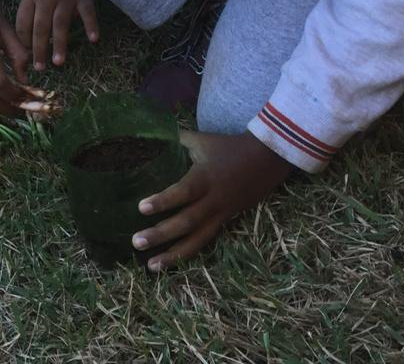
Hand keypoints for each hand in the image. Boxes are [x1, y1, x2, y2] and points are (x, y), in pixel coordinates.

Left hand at [17, 0, 98, 70]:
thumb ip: (30, 18)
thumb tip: (26, 48)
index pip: (24, 22)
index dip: (24, 41)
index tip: (25, 59)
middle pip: (41, 26)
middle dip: (39, 48)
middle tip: (39, 68)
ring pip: (61, 22)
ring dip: (60, 43)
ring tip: (58, 62)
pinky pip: (88, 13)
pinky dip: (91, 25)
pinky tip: (93, 40)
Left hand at [132, 130, 293, 270]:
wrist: (267, 159)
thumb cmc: (227, 147)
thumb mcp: (201, 140)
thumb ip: (174, 140)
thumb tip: (146, 136)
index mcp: (205, 178)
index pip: (184, 192)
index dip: (163, 201)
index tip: (141, 208)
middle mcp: (213, 200)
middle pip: (187, 222)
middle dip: (161, 234)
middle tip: (136, 242)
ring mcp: (221, 214)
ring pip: (198, 240)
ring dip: (174, 255)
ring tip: (151, 267)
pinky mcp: (226, 222)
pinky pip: (206, 240)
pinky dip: (188, 252)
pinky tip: (170, 262)